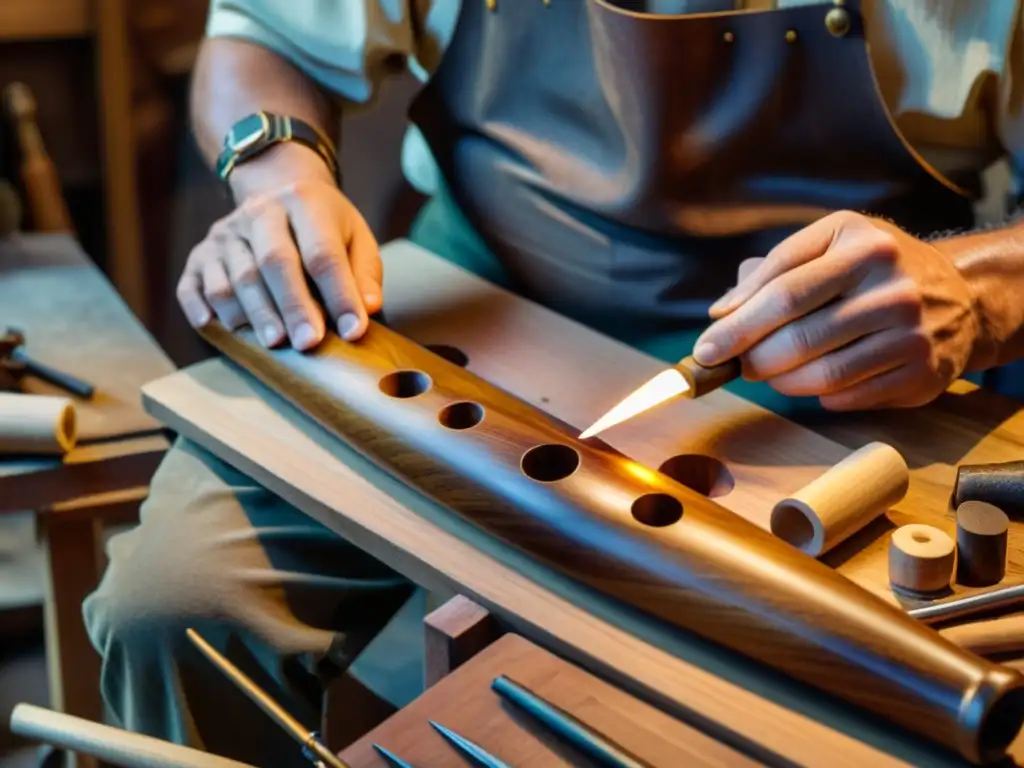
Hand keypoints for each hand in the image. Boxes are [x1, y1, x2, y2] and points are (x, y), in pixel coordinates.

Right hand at [176, 143, 381, 349]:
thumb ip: (364, 273)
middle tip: (308, 342)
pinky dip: (200, 306)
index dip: (339, 294)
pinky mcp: (200, 253)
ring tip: (274, 343)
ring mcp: (226, 232)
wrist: (277, 192)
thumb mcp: (355, 238)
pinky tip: (213, 325)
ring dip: (254, 312)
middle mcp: (260, 211)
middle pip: (274, 261)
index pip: (323, 253)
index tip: (354, 331)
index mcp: (304, 200)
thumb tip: (367, 309)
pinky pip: (192, 283)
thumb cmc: (325, 228)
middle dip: (293, 305)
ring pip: (235, 276)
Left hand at [693, 211, 980, 409]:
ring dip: (781, 382)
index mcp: (861, 243)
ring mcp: (911, 331)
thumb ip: (771, 272)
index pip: (782, 291)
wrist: (958, 294)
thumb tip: (720, 313)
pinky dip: (818, 395)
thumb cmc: (872, 270)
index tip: (706, 350)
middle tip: (740, 365)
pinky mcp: (921, 371)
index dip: (735, 325)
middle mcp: (892, 284)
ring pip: (821, 374)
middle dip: (754, 358)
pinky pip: (848, 396)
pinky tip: (814, 381)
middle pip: (797, 337)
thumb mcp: (828, 246)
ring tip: (771, 374)